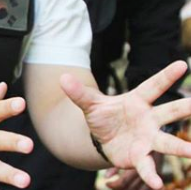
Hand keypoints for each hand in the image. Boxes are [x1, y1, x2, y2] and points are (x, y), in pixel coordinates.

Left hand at [60, 60, 190, 189]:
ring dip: (181, 148)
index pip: (152, 86)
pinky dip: (151, 175)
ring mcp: (147, 139)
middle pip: (168, 112)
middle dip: (183, 108)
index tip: (183, 64)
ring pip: (167, 142)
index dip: (166, 75)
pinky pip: (148, 167)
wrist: (102, 138)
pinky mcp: (141, 157)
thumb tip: (62, 78)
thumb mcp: (89, 103)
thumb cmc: (102, 115)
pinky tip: (157, 185)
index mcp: (137, 101)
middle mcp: (148, 119)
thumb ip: (78, 93)